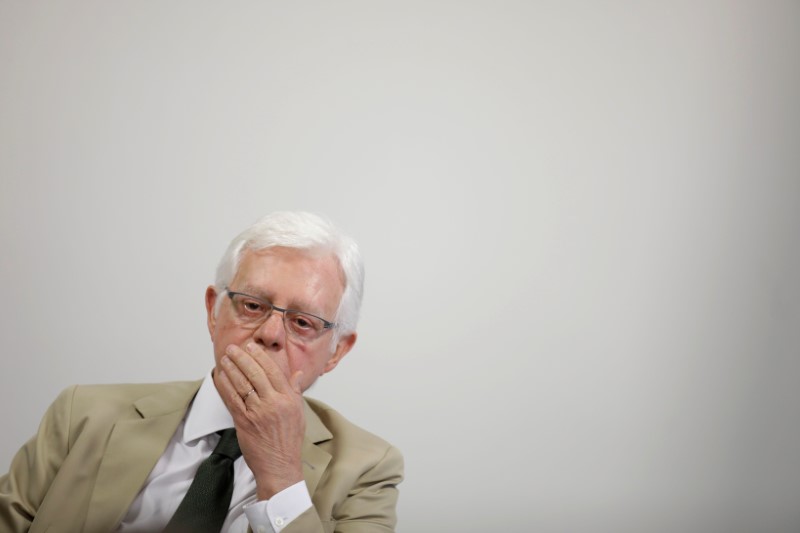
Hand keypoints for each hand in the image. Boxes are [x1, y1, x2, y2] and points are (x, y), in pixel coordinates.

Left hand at [215, 342, 305, 499]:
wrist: (280, 465)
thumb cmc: (289, 440)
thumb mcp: (299, 412)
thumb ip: (296, 391)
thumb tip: (297, 374)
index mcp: (288, 399)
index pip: (273, 371)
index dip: (260, 357)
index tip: (252, 346)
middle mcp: (274, 403)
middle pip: (256, 374)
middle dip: (243, 358)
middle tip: (233, 348)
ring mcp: (258, 412)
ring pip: (242, 384)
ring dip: (231, 369)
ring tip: (225, 358)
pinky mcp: (244, 422)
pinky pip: (232, 399)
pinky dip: (225, 386)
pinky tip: (220, 377)